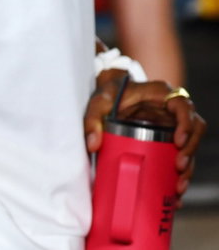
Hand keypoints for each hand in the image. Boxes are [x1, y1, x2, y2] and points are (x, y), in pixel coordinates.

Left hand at [84, 71, 206, 200]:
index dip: (186, 124)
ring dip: (188, 167)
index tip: (178, 141)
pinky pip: (179, 155)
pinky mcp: (168, 139)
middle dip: (190, 151)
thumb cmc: (107, 93)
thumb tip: (93, 145)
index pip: (184, 106)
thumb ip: (92, 119)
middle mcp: (171, 110)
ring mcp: (172, 126)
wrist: (108, 96)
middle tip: (179, 168)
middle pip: (194, 130)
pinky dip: (178, 173)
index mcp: (161, 94)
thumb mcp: (99, 101)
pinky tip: (174, 191)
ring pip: (189, 146)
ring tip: (178, 186)